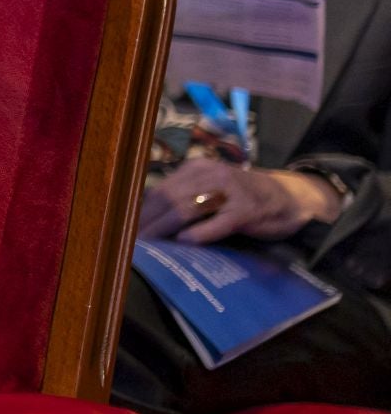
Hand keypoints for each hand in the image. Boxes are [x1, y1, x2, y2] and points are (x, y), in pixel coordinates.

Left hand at [138, 158, 336, 244]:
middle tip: (132, 241)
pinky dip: (200, 233)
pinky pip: (218, 222)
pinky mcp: (247, 210)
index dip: (141, 210)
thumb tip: (145, 216)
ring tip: (149, 244)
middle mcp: (211, 175)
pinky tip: (185, 242)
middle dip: (147, 221)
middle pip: (169, 198)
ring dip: (164, 228)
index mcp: (197, 168)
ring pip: (187, 208)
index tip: (125, 228)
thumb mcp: (210, 189)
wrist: (288, 198)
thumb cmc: (241, 197)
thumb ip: (182, 197)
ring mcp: (230, 192)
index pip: (160, 189)